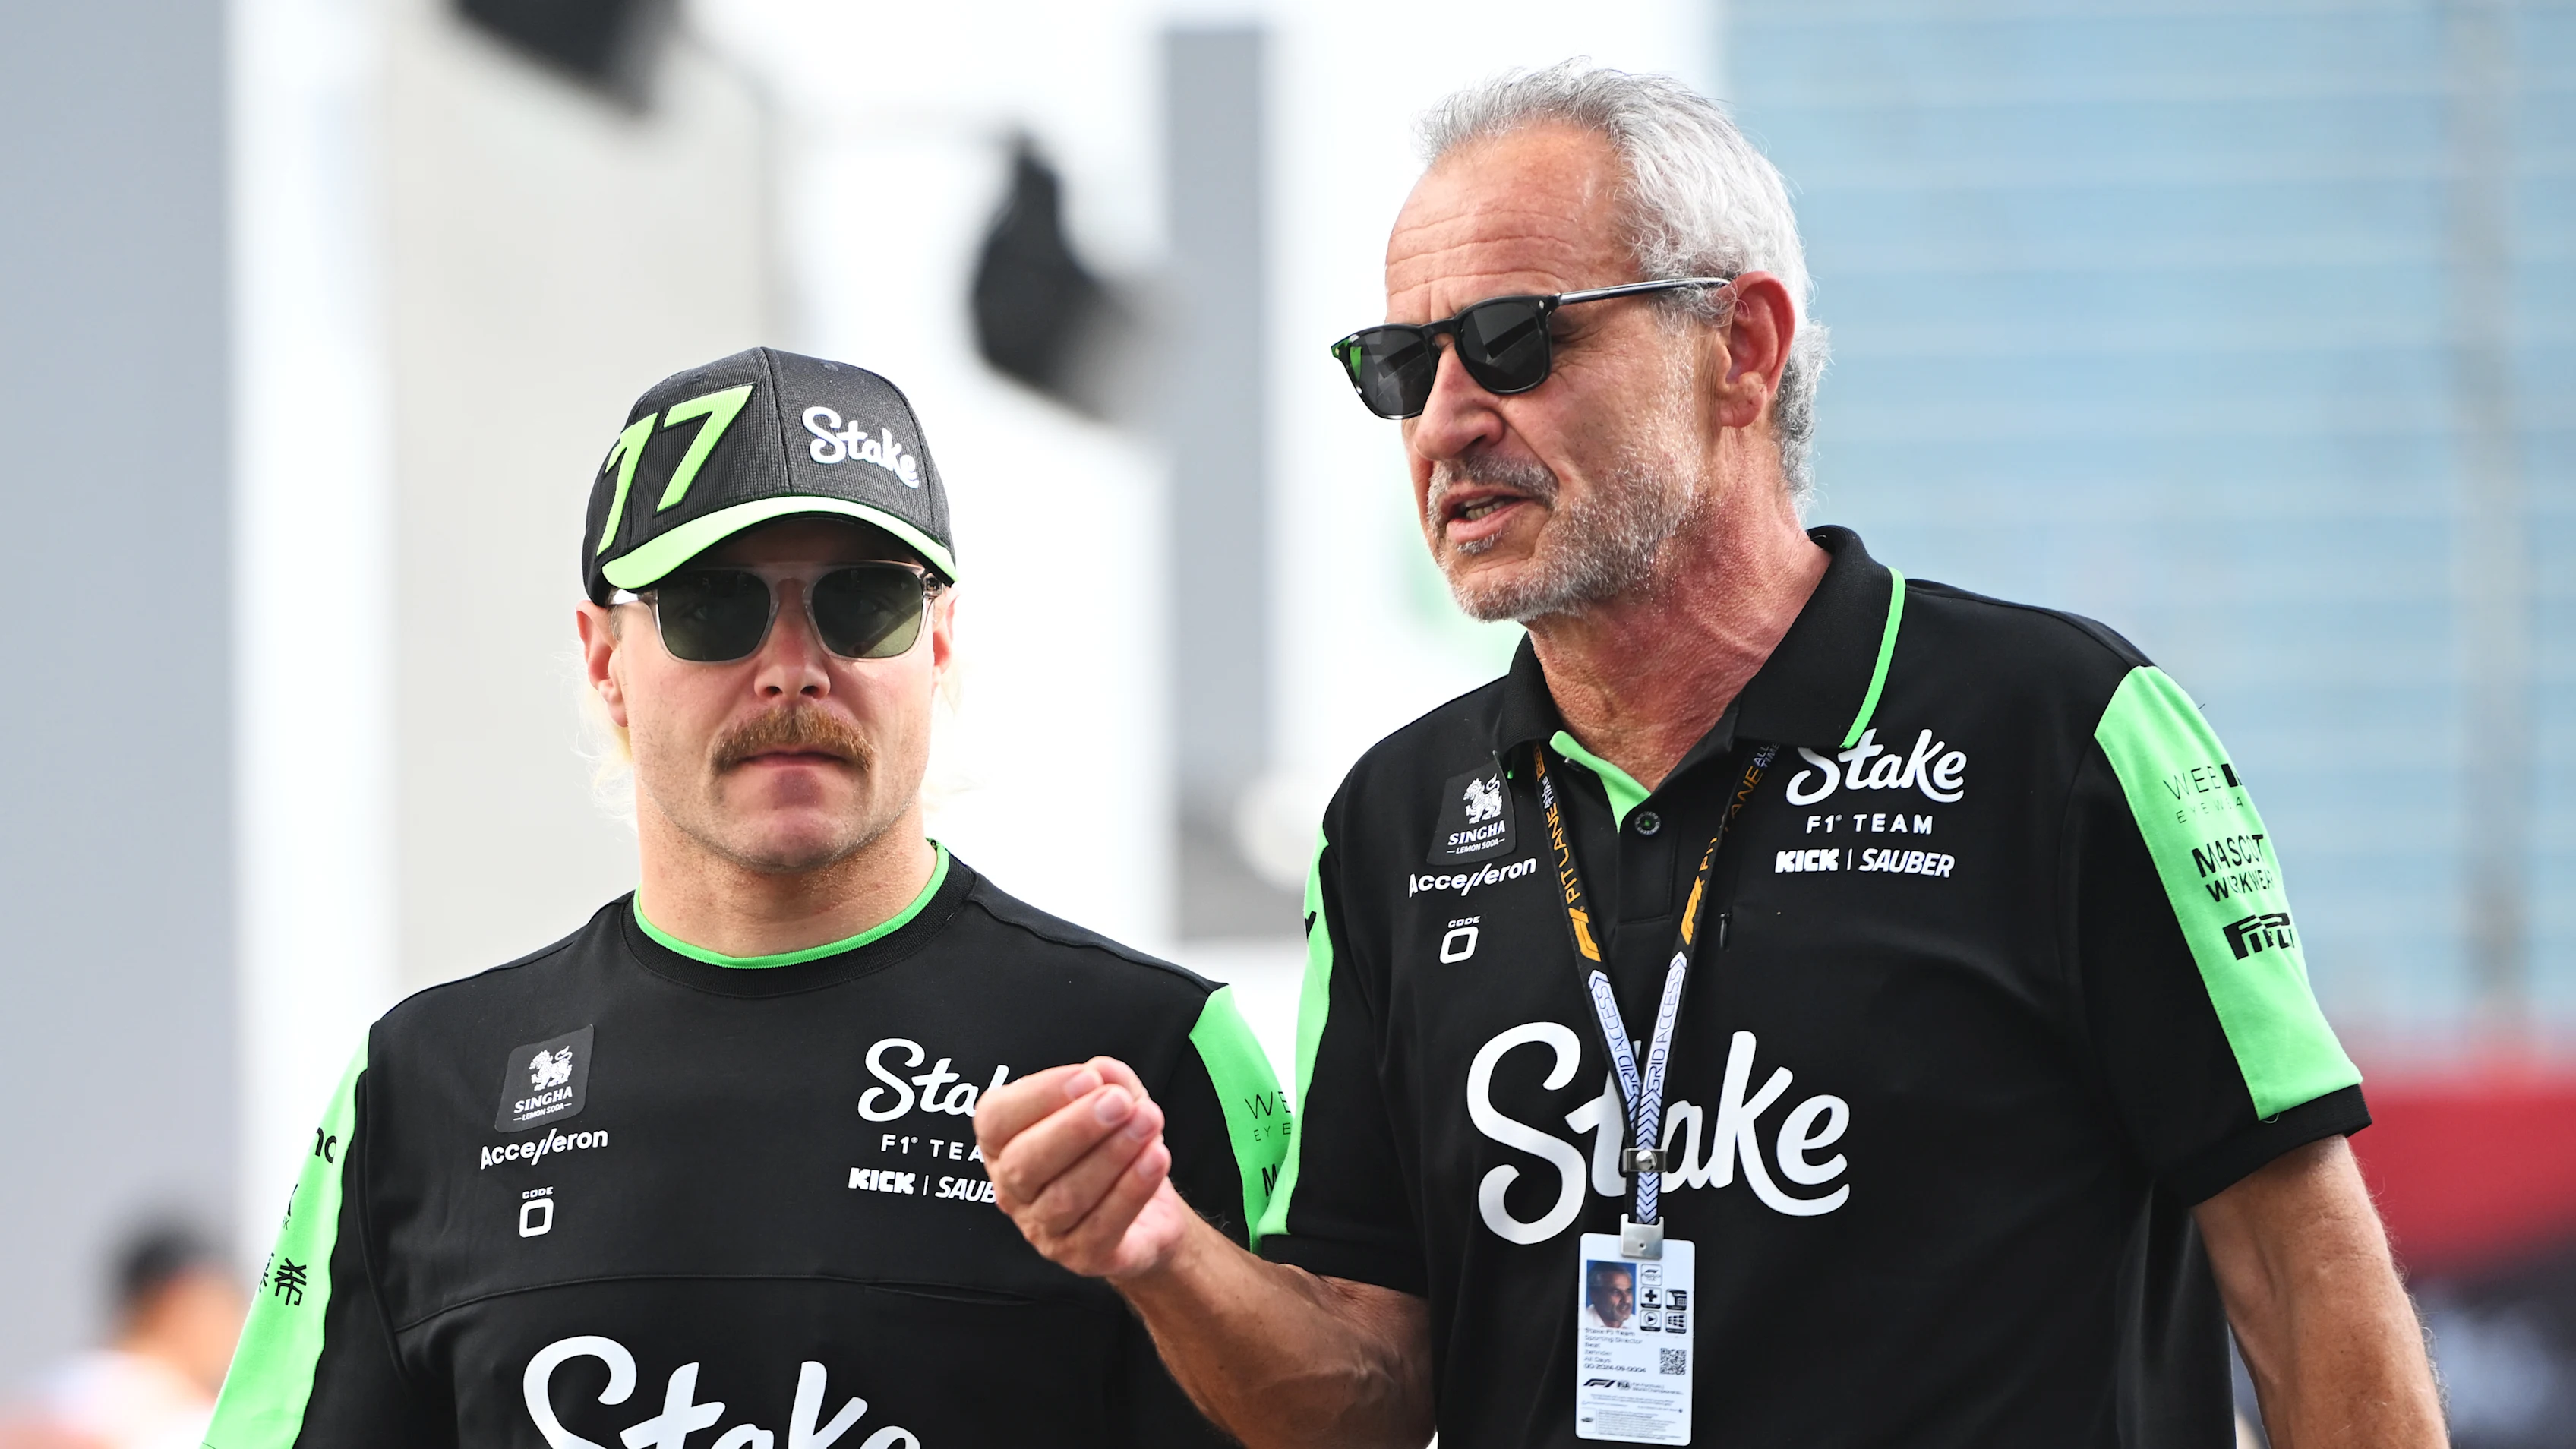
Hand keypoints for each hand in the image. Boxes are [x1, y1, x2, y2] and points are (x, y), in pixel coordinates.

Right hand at [976, 1057, 1198, 1280]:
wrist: (1148, 1210)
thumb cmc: (1113, 1146)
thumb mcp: (1112, 1099)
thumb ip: (1105, 1078)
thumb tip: (1102, 1071)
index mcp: (1003, 1144)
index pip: (996, 1120)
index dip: (1040, 1096)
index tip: (1088, 1077)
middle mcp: (1013, 1190)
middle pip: (1026, 1163)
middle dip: (1075, 1128)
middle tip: (1119, 1102)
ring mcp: (1043, 1230)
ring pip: (1066, 1197)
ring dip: (1111, 1155)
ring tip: (1149, 1121)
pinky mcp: (1082, 1257)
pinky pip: (1103, 1226)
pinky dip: (1131, 1189)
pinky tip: (1156, 1157)